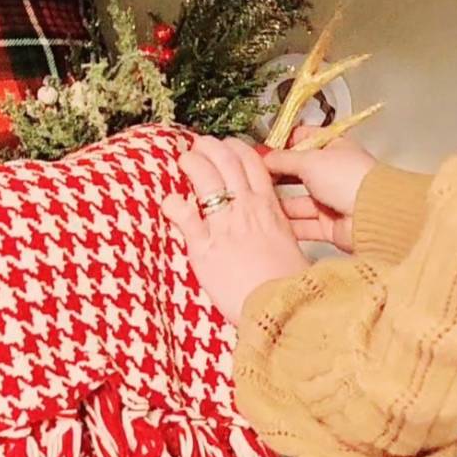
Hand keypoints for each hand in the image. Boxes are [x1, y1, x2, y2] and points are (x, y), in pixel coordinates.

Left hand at [163, 135, 310, 324]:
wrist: (282, 309)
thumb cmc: (287, 284)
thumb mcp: (287, 245)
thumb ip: (272, 227)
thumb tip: (263, 223)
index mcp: (269, 207)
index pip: (252, 162)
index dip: (234, 148)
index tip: (223, 147)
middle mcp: (247, 209)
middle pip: (226, 160)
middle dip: (209, 147)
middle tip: (197, 147)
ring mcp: (225, 226)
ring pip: (205, 178)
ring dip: (191, 163)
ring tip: (183, 161)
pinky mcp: (204, 248)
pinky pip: (185, 215)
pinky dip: (174, 204)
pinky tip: (169, 202)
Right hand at [262, 127, 376, 253]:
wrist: (373, 215)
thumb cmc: (349, 178)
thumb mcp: (310, 160)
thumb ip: (283, 159)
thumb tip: (263, 156)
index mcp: (333, 149)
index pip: (304, 140)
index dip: (283, 144)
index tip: (261, 151)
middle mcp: (332, 174)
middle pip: (297, 174)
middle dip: (276, 177)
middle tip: (254, 180)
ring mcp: (330, 201)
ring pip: (297, 202)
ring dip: (280, 203)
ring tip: (258, 203)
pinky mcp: (328, 225)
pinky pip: (303, 225)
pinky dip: (289, 225)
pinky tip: (272, 222)